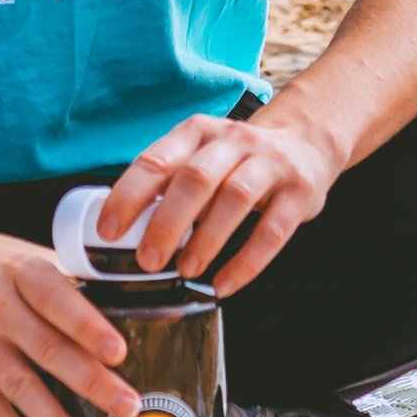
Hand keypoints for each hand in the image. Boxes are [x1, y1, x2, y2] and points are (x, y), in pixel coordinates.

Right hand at [0, 215, 144, 416]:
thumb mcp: (29, 257)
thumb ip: (70, 286)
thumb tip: (123, 318)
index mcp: (19, 270)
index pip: (56, 298)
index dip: (87, 327)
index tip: (117, 352)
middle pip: (45, 347)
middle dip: (89, 382)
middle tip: (123, 406)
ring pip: (17, 386)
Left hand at [97, 112, 343, 297]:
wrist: (307, 140)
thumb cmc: (239, 158)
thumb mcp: (203, 155)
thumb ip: (172, 183)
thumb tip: (127, 228)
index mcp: (198, 132)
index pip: (156, 160)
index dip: (129, 195)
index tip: (109, 230)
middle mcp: (234, 141)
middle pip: (195, 178)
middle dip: (167, 222)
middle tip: (147, 260)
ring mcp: (270, 163)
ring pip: (234, 198)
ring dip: (206, 239)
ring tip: (186, 272)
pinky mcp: (299, 191)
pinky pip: (273, 230)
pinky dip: (247, 261)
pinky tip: (225, 284)